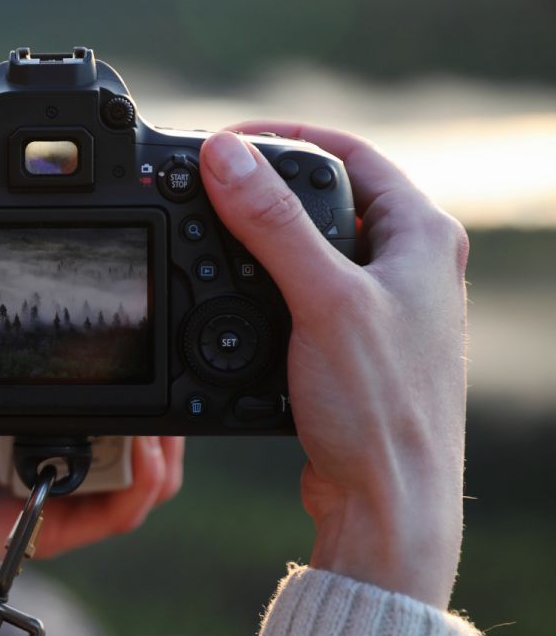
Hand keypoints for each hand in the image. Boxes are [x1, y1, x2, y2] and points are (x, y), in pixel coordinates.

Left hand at [0, 398, 183, 611]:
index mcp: (30, 431)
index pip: (107, 415)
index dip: (139, 390)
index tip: (150, 351)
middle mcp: (51, 467)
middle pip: (142, 451)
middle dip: (169, 417)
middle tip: (171, 379)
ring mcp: (53, 502)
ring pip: (143, 486)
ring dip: (164, 451)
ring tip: (165, 421)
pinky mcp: (45, 532)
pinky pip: (112, 516)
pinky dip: (139, 489)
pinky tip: (144, 457)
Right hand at [199, 125, 468, 608]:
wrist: (388, 500)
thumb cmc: (380, 406)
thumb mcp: (321, 298)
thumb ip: (272, 221)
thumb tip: (227, 155)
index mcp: (425, 236)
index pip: (353, 152)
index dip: (286, 136)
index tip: (228, 141)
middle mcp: (413, 265)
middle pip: (328, 197)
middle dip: (266, 191)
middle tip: (211, 189)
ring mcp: (386, 306)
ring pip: (312, 248)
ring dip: (262, 242)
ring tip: (215, 239)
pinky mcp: (358, 345)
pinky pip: (303, 294)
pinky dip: (265, 287)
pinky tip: (233, 299)